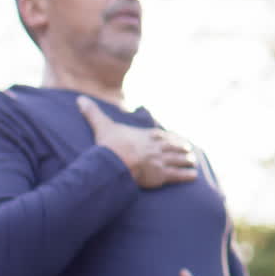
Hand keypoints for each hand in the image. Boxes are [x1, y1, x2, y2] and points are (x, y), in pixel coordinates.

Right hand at [77, 96, 196, 188]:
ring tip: (193, 162)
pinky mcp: (162, 175)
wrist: (117, 161)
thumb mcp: (102, 125)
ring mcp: (161, 161)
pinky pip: (178, 175)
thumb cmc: (110, 144)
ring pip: (178, 160)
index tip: (175, 138)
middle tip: (189, 150)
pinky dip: (186, 176)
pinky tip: (194, 176)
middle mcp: (157, 147)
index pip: (161, 136)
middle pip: (173, 147)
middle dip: (181, 149)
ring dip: (186, 160)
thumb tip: (80, 99)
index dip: (169, 138)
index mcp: (146, 136)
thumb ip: (92, 113)